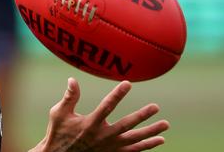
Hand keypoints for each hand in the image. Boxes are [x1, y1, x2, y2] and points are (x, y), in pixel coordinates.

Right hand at [30, 78, 169, 151]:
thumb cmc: (58, 133)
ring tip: (165, 125)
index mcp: (90, 124)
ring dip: (151, 133)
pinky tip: (159, 141)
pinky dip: (146, 146)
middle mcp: (102, 137)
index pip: (107, 107)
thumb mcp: (59, 114)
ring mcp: (109, 147)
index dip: (117, 94)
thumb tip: (72, 79)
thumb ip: (69, 97)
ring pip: (134, 140)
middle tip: (156, 107)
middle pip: (126, 125)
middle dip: (142, 116)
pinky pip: (133, 151)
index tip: (128, 83)